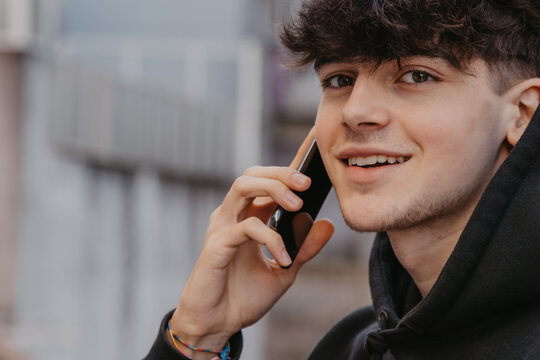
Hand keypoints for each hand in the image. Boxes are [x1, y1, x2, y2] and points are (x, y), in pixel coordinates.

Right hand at [169, 131, 333, 357]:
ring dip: (273, 189)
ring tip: (296, 205)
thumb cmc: (243, 297)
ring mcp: (222, 227)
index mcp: (248, 217)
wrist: (217, 325)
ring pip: (243, 186)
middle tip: (307, 184)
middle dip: (282, 173)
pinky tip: (284, 259)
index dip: (290, 162)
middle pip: (253, 174)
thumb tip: (327, 224)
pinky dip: (272, 239)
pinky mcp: (216, 244)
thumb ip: (303, 248)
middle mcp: (233, 216)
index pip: (270, 182)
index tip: (313, 143)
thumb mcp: (284, 272)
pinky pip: (247, 228)